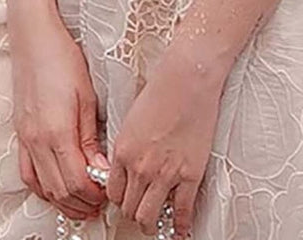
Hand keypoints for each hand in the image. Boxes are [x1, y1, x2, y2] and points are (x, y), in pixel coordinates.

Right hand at [9, 9, 108, 220]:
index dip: (94, 195)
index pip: (76, 182)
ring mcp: (25, 138)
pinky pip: (27, 173)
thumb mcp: (87, 96)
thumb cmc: (62, 58)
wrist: (33, 37)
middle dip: (81, 203)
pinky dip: (43, 187)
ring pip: (41, 187)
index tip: (108, 192)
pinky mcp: (20, 133)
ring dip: (62, 200)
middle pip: (58, 191)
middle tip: (100, 202)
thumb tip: (100, 169)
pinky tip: (57, 186)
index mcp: (56, 132)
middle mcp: (36, 140)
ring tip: (83, 201)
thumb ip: (91, 138)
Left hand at [105, 49, 223, 237]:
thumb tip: (129, 162)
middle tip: (139, 210)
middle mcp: (139, 167)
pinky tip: (181, 229)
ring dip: (151, 222)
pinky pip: (182, 213)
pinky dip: (181, 226)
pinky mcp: (189, 175)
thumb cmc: (162, 89)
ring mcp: (164, 174)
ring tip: (155, 221)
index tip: (125, 199)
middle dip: (132, 211)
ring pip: (149, 217)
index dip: (119, 198)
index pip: (112, 192)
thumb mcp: (132, 118)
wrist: (188, 78)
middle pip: (128, 208)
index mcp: (122, 151)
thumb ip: (128, 144)